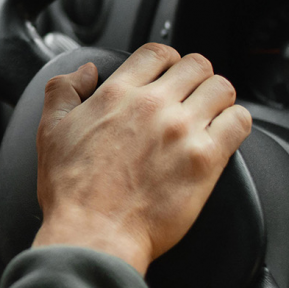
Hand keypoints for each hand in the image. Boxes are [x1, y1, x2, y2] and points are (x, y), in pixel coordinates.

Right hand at [32, 44, 251, 274]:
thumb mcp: (50, 130)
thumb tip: (85, 71)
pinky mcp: (206, 159)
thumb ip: (64, 90)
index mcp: (117, 94)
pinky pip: (239, 122)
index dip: (166, 60)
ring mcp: (182, 130)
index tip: (168, 74)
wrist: (93, 234)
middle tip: (190, 96)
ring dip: (217, 98)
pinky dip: (235, 122)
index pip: (157, 53)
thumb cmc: (71, 191)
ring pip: (222, 88)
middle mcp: (153, 105)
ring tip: (210, 115)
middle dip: (194, 77)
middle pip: (196, 65)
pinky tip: (223, 135)